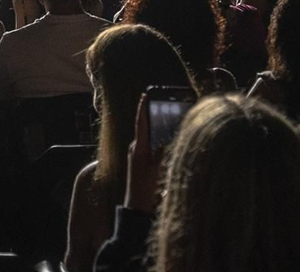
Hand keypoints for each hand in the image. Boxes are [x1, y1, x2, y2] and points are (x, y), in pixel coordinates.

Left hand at [124, 93, 166, 213]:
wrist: (136, 203)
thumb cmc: (146, 187)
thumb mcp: (156, 169)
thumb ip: (160, 153)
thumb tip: (164, 139)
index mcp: (138, 148)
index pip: (141, 124)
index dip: (143, 109)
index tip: (145, 96)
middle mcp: (135, 148)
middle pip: (144, 127)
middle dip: (151, 115)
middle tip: (160, 103)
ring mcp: (136, 154)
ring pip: (146, 136)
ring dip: (154, 127)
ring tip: (164, 117)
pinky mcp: (139, 160)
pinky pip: (147, 144)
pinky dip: (154, 138)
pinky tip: (163, 138)